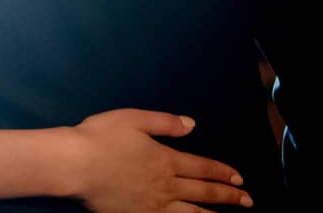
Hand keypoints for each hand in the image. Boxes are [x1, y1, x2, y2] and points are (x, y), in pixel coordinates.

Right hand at [65, 109, 251, 212]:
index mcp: (165, 159)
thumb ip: (164, 122)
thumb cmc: (99, 138)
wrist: (75, 165)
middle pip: (203, 192)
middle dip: (228, 197)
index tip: (239, 179)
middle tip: (247, 201)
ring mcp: (153, 205)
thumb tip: (192, 124)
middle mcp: (165, 185)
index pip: (202, 167)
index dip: (223, 173)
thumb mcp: (133, 119)